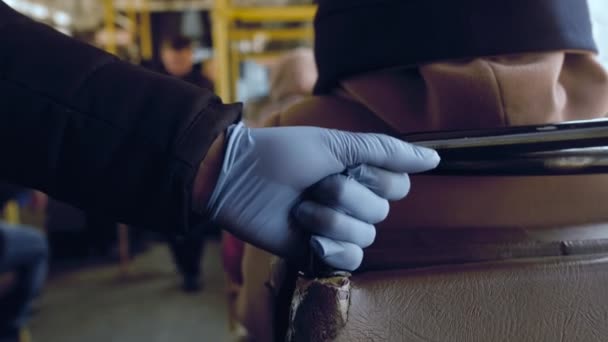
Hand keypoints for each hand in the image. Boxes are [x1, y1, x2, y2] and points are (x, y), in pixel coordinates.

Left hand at [206, 122, 438, 270]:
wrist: (236, 178)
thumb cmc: (283, 153)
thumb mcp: (335, 144)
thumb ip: (385, 151)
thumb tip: (435, 159)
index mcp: (358, 172)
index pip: (398, 186)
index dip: (376, 179)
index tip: (345, 165)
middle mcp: (351, 200)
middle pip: (381, 212)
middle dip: (346, 196)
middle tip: (314, 184)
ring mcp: (335, 226)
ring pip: (366, 235)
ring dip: (331, 220)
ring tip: (300, 208)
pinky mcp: (318, 250)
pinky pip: (351, 260)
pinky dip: (334, 249)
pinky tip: (310, 238)